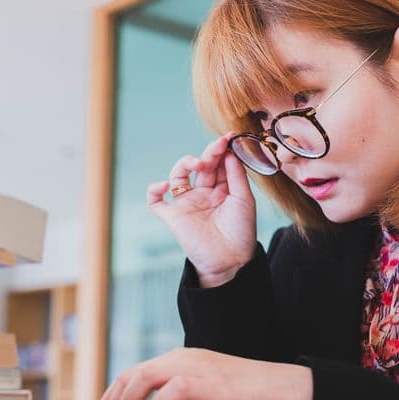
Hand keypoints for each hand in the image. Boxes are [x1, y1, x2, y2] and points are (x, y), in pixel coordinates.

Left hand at [90, 348, 312, 399]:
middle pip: (129, 375)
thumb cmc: (239, 399)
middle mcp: (179, 359)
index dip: (109, 398)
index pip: (131, 375)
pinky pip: (169, 391)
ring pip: (142, 377)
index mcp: (175, 362)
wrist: (279, 393)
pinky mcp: (203, 381)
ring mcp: (191, 367)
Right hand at [147, 133, 257, 286]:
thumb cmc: (241, 232)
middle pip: (200, 165)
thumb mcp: (244, 200)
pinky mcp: (172, 217)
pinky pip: (155, 201)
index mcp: (220, 190)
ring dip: (185, 163)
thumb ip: (236, 175)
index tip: (229, 137)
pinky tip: (164, 185)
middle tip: (218, 146)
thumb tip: (229, 152)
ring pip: (177, 175)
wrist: (230, 261)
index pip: (218, 163)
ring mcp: (186, 204)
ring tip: (199, 163)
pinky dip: (154, 190)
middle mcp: (202, 194)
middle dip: (208, 153)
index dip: (222, 150)